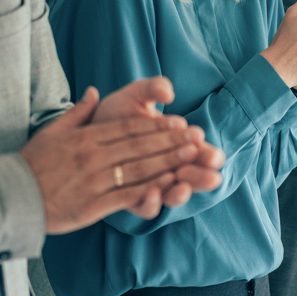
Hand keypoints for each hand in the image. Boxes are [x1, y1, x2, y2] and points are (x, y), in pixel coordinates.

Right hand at [21, 87, 217, 232]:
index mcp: (85, 138)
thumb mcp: (52, 130)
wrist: (10, 196)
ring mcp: (94, 181)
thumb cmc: (31, 163)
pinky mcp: (93, 205)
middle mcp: (93, 157)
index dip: (155, 125)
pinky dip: (149, 190)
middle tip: (195, 137)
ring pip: (138, 169)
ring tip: (190, 156)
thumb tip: (94, 91)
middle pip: (139, 146)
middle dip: (170, 141)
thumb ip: (77, 112)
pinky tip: (168, 186)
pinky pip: (126, 196)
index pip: (127, 128)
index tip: (178, 122)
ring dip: (167, 161)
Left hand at [93, 77, 224, 210]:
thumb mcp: (136, 95)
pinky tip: (152, 191)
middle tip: (208, 174)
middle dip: (200, 177)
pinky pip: (145, 207)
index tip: (209, 150)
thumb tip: (168, 93)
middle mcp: (169, 168)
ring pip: (171, 196)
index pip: (202, 154)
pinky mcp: (130, 198)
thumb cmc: (117, 111)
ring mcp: (151, 185)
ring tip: (182, 186)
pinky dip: (151, 201)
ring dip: (179, 192)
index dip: (209, 154)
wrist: (87, 127)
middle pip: (192, 179)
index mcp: (177, 145)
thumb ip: (153, 88)